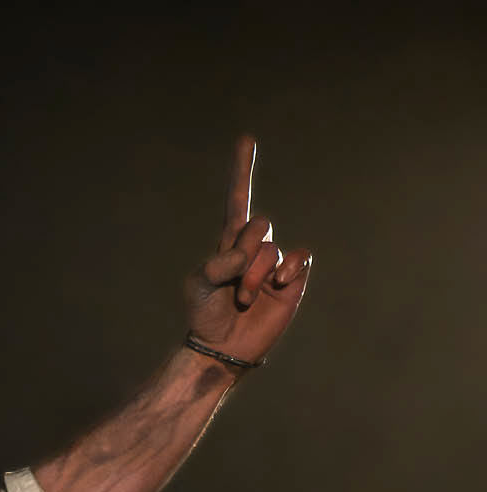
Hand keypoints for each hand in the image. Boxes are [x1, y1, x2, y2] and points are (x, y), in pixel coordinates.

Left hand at [185, 136, 311, 363]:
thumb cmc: (205, 314)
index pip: (237, 199)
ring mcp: (275, 263)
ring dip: (256, 275)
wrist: (222, 345)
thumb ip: (217, 263)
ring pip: (272, 249)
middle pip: (260, 225)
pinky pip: (299, 258)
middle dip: (245, 255)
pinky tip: (279, 284)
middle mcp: (254, 247)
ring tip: (244, 298)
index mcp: (230, 242)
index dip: (241, 170)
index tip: (246, 139)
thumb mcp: (199, 285)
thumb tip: (246, 252)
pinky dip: (288, 268)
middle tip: (234, 286)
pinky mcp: (293, 280)